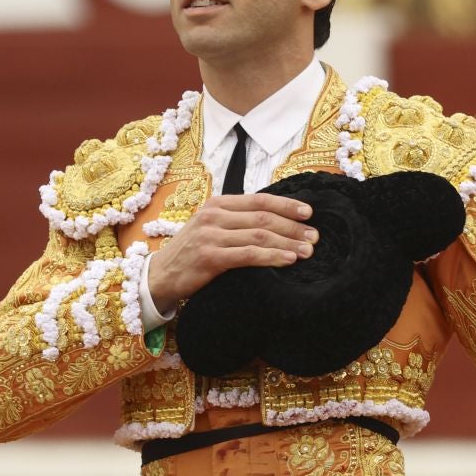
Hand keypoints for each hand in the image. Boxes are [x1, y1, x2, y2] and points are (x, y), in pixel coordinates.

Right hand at [140, 193, 316, 313]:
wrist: (160, 275)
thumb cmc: (191, 252)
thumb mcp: (211, 227)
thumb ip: (237, 220)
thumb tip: (276, 221)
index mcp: (217, 204)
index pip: (259, 200)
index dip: (286, 205)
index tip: (308, 213)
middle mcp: (214, 215)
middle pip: (263, 217)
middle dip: (293, 227)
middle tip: (315, 236)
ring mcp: (210, 235)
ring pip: (259, 235)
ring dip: (288, 243)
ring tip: (308, 250)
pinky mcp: (210, 256)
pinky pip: (248, 255)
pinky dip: (272, 257)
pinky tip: (288, 260)